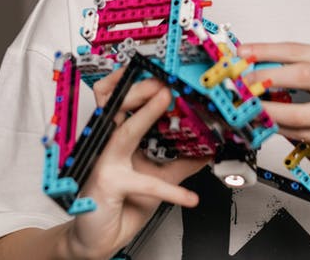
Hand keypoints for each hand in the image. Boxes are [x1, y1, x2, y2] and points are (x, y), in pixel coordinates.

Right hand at [64, 68, 208, 258]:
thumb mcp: (158, 178)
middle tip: (165, 82)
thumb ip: (181, 162)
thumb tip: (209, 149)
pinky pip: (143, 182)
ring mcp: (105, 161)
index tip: (161, 72)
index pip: (121, 99)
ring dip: (145, 113)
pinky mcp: (108, 184)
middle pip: (114, 103)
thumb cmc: (123, 202)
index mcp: (118, 136)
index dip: (136, 82)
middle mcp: (107, 143)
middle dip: (140, 87)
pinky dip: (169, 190)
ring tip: (165, 99)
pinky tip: (189, 197)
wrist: (100, 237)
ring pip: (123, 131)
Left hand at [239, 42, 309, 160]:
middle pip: (301, 76)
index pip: (298, 51)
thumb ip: (308, 66)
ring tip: (251, 109)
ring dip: (270, 112)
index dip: (267, 51)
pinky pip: (307, 134)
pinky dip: (284, 130)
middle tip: (242, 83)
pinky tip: (272, 124)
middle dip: (265, 79)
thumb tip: (263, 66)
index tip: (243, 53)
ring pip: (301, 113)